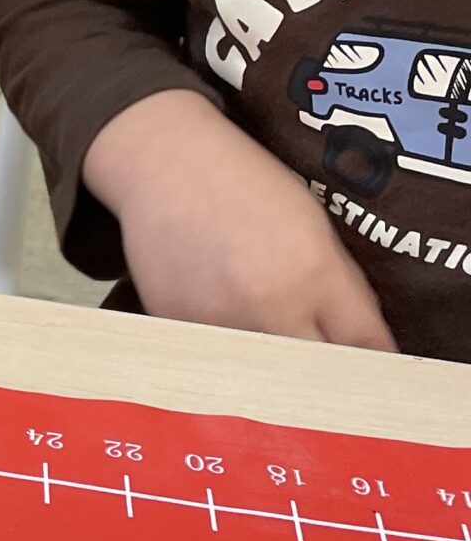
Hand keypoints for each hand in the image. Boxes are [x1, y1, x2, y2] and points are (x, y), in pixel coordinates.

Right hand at [83, 90, 396, 347]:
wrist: (164, 161)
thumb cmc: (245, 182)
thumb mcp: (312, 224)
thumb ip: (339, 288)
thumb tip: (358, 344)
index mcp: (314, 271)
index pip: (366, 348)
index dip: (375, 364)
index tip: (374, 372)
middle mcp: (269, 303)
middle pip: (317, 378)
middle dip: (325, 378)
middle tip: (321, 368)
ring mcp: (219, 319)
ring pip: (264, 379)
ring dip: (272, 373)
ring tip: (262, 340)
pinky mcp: (177, 326)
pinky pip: (216, 361)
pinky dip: (225, 354)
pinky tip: (217, 316)